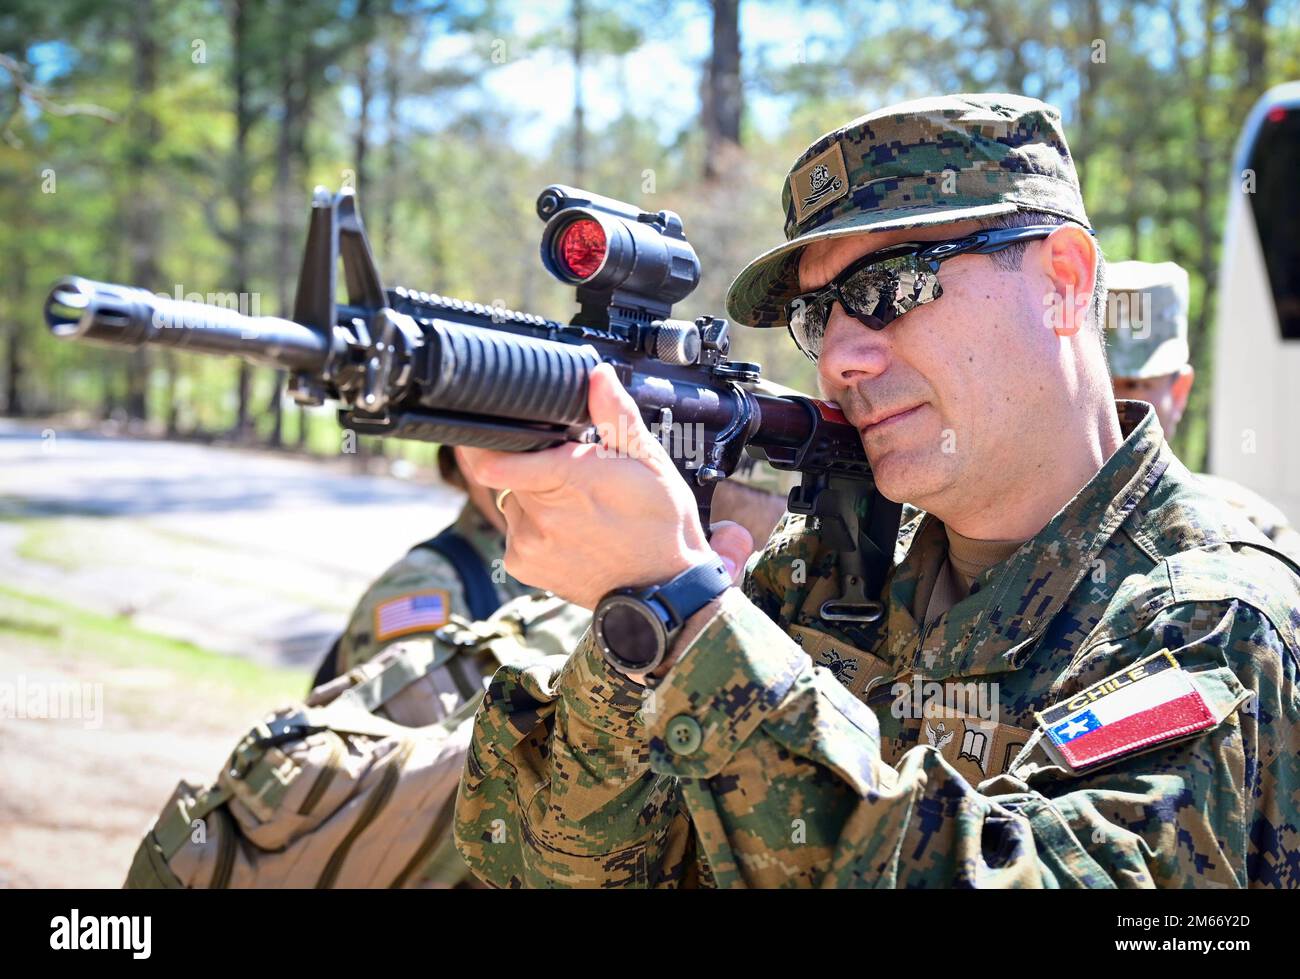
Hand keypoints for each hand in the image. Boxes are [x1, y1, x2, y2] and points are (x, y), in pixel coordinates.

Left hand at [459, 363, 752, 608]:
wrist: (662, 592)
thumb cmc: (661, 526)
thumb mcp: (651, 463)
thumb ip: (616, 417)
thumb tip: (597, 377)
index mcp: (567, 480)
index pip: (493, 459)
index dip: (483, 438)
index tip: (484, 426)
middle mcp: (540, 516)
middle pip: (507, 470)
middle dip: (531, 463)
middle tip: (570, 472)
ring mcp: (527, 544)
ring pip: (511, 499)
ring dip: (533, 496)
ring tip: (577, 508)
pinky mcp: (522, 565)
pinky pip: (515, 530)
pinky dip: (533, 526)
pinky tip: (570, 532)